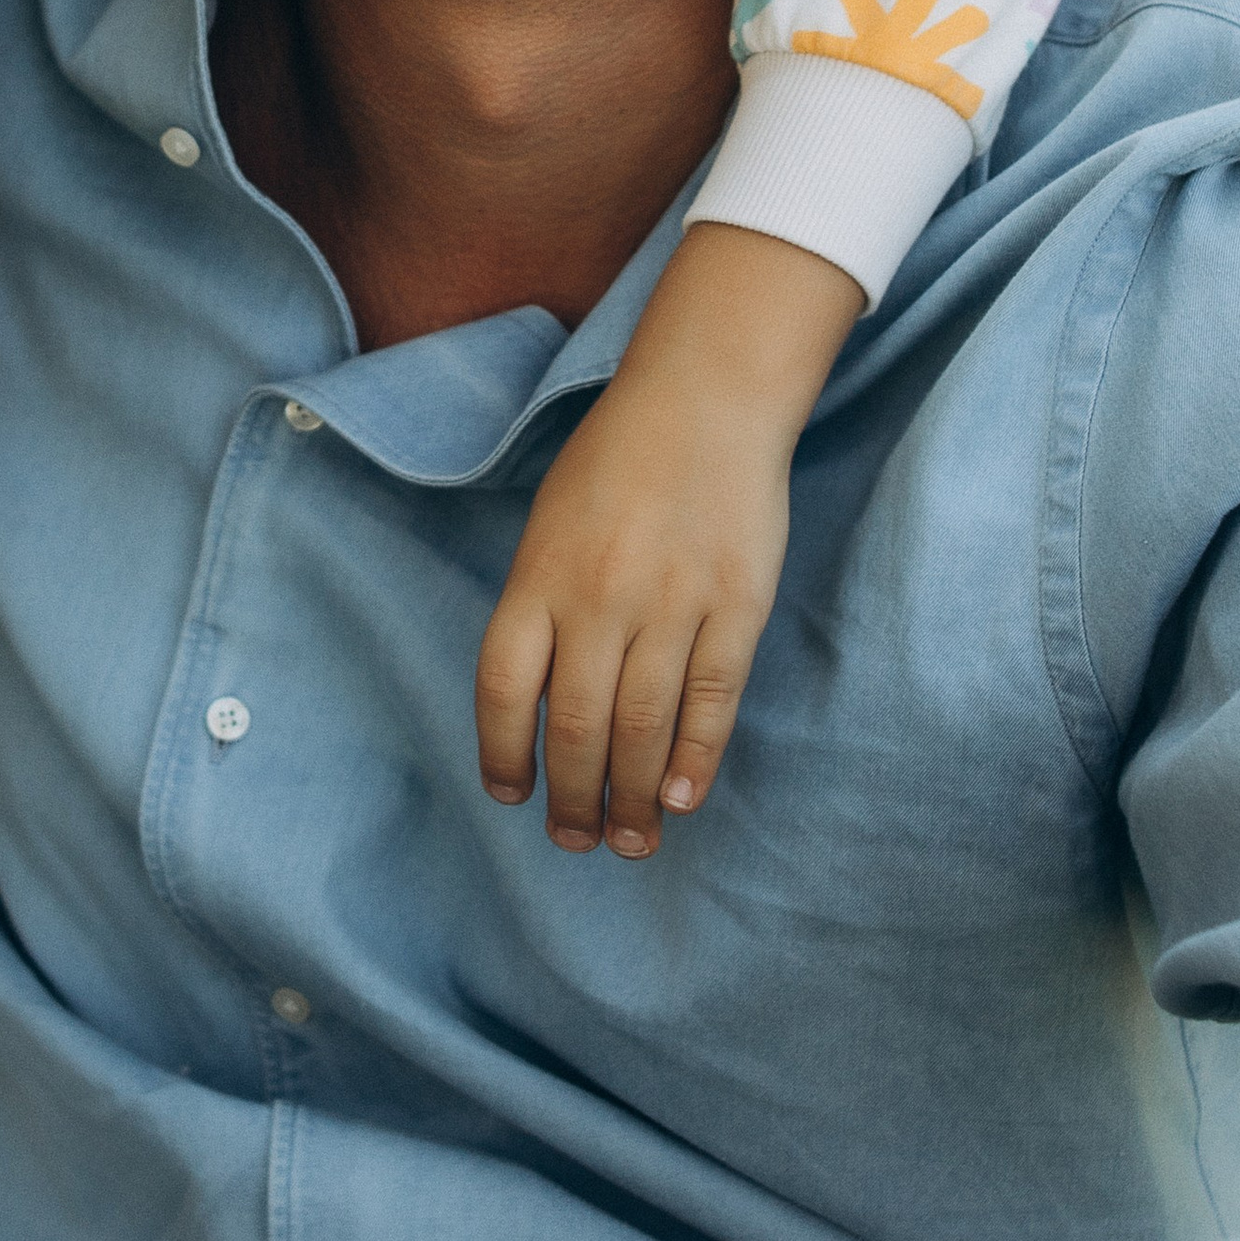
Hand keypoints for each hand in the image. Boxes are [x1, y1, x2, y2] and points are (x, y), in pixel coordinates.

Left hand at [472, 224, 857, 857]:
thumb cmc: (618, 462)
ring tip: (630, 842)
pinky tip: (682, 797)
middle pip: (578, 726)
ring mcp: (672, 602)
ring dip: (634, 798)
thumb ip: (542, 608)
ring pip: (645, 727)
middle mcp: (599, 596)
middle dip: (575, 798)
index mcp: (540, 574)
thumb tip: (542, 708)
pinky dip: (696, 756)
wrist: (705, 398)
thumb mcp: (551, 524)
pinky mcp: (737, 605)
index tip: (510, 795)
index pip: (505, 689)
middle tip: (577, 842)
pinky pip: (712, 698)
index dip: (503, 754)